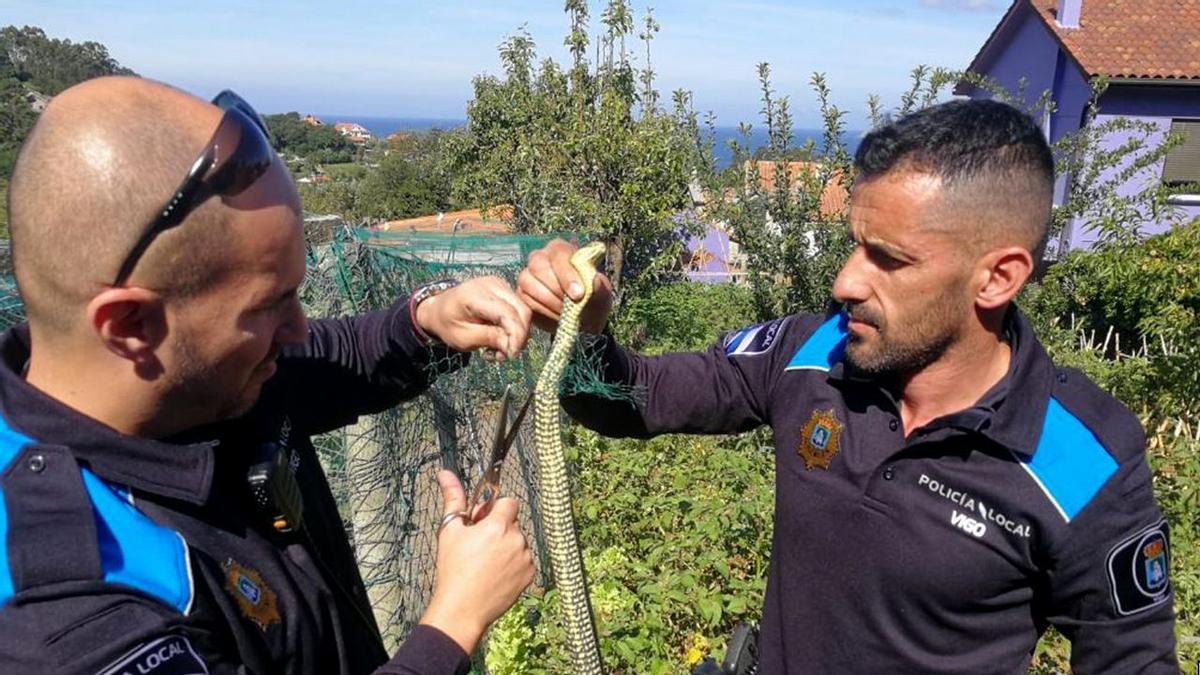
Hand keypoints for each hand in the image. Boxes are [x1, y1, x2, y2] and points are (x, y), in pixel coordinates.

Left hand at [414, 276, 531, 359]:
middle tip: (505, 354)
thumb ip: (488, 338)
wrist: (439, 308)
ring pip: (524, 309)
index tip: (511, 355)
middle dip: (519, 336)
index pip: (507, 313)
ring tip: (499, 348)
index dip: (515, 336)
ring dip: (517, 333)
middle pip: (522, 310)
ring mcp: (498, 284)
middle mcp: (490, 284)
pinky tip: (500, 336)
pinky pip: (519, 308)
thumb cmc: (448, 323)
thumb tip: (512, 346)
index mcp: (474, 295)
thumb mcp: (462, 338)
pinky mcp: (503, 288)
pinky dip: (515, 326)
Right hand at [419, 470, 534, 654]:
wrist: (463, 608)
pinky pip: (524, 560)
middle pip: (513, 523)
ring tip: (485, 563)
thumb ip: (453, 499)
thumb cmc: (453, 568)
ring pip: (519, 541)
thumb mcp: (450, 531)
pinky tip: (495, 574)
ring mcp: (526, 557)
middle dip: (499, 529)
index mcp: (498, 525)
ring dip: (507, 546)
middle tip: (479, 545)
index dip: (494, 510)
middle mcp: (517, 538)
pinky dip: (514, 563)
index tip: (481, 522)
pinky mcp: (530, 574)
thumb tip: (445, 472)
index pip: (509, 502)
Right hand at [517, 239, 612, 333]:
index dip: (567, 274)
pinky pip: (525, 299)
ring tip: (566, 313)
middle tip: (571, 306)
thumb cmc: (592, 300)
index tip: (578, 294)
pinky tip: (557, 318)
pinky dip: (542, 311)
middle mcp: (541, 257)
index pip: (559, 253)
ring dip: (549, 301)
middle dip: (556, 288)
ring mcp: (528, 275)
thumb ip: (600, 286)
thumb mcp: (602, 294)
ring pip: (528, 282)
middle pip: (538, 265)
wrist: (583, 320)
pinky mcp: (522, 293)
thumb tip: (594, 280)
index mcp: (562, 250)